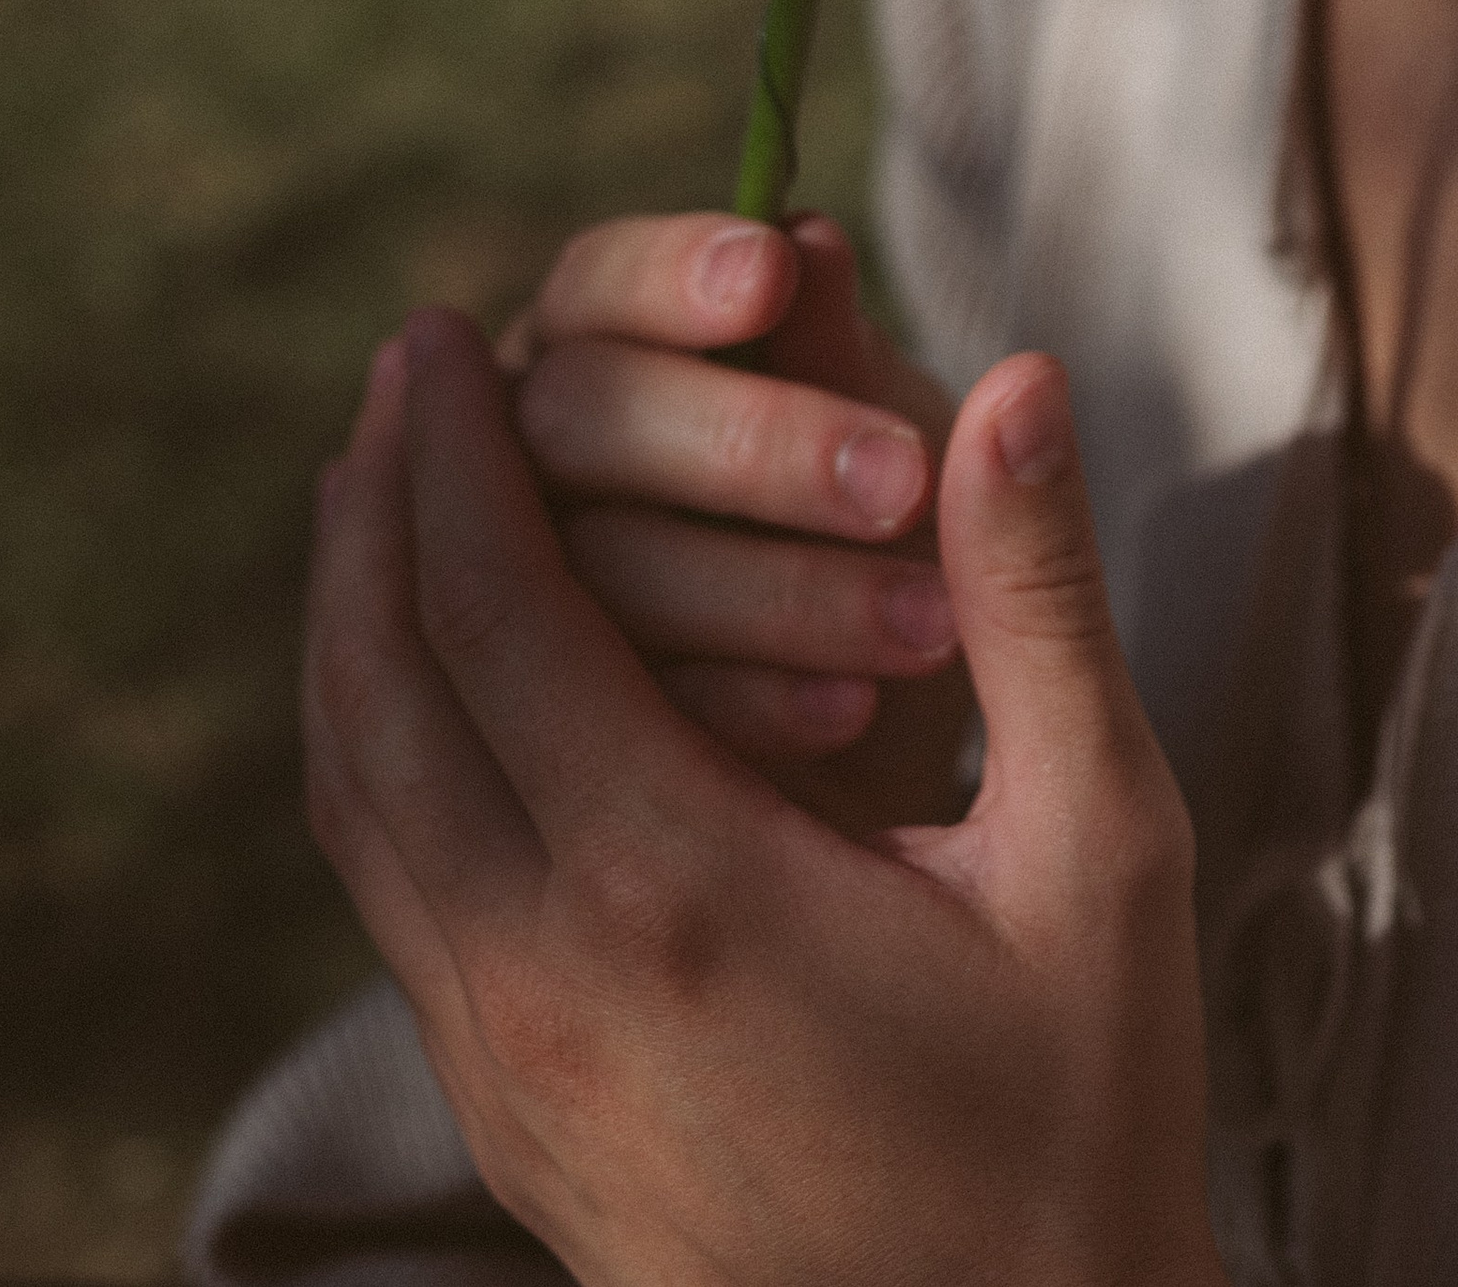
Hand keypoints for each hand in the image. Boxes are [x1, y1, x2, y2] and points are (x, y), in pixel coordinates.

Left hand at [306, 313, 1226, 1286]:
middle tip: (404, 373)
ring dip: (353, 630)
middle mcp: (545, 980)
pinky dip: (377, 751)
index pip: (502, 617)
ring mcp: (502, 1070)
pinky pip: (387, 893)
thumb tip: (1015, 382)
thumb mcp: (1104, 850)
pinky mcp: (501, 1124)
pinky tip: (435, 689)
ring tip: (385, 500)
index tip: (450, 332)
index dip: (462, 455)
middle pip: (379, 696)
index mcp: (681, 892)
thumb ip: (1038, 605)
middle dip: (377, 511)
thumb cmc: (1078, 1116)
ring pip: (355, 803)